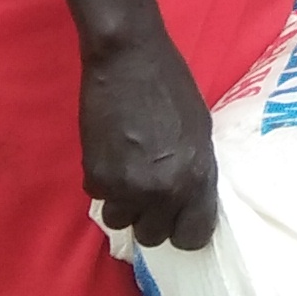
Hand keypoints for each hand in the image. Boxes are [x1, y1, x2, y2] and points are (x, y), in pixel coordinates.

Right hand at [80, 30, 221, 250]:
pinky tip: (111, 153)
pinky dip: (104, 181)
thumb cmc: (172, 86)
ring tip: (128, 170)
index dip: (184, 229)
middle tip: (150, 191)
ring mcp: (127, 186)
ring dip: (124, 202)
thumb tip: (188, 202)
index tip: (178, 218)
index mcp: (196, 176)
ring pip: (121, 220)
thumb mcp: (200, 131)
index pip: (193, 237)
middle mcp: (163, 190)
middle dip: (151, 217)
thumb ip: (196, 172)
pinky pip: (99, 196)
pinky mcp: (96, 175)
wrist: (129, 59)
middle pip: (154, 237)